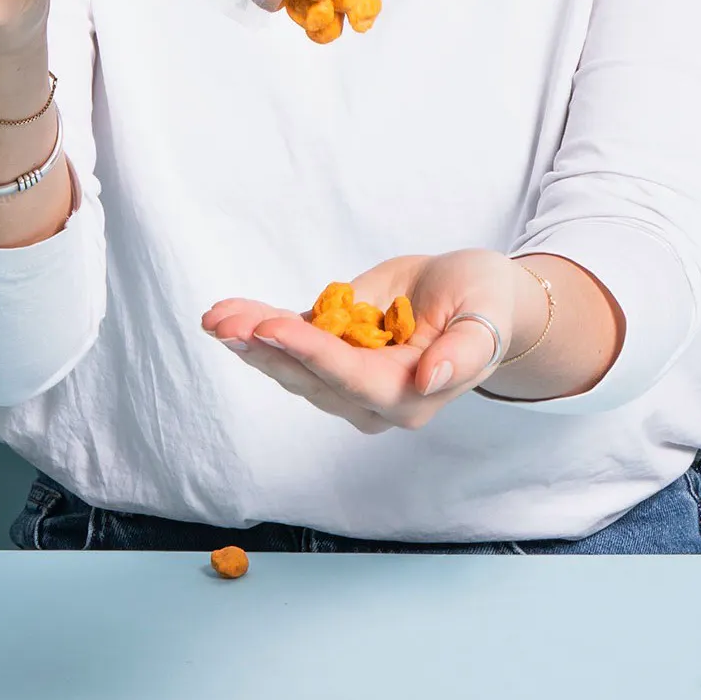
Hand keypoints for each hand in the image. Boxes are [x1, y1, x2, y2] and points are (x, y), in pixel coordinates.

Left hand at [201, 249, 528, 433]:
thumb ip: (463, 353)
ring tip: (215, 317)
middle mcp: (372, 401)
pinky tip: (225, 316)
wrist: (476, 298)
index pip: (351, 376)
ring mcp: (347, 383)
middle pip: (309, 377)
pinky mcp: (332, 358)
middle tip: (223, 324)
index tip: (271, 328)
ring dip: (250, 341)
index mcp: (410, 394)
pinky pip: (290, 344)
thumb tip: (428, 379)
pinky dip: (256, 329)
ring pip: (290, 366)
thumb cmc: (485, 303)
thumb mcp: (485, 318)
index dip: (309, 352)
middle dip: (264, 349)